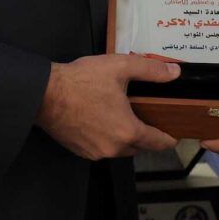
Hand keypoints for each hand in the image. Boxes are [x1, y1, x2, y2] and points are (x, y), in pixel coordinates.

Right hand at [35, 53, 180, 159]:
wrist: (44, 94)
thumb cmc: (81, 81)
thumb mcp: (120, 67)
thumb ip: (151, 70)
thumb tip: (174, 72)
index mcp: (127, 131)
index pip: (157, 142)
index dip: (167, 139)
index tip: (173, 136)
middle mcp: (113, 148)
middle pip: (138, 147)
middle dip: (144, 135)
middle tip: (145, 117)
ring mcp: (95, 152)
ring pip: (119, 149)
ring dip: (123, 137)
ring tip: (122, 116)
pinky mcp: (80, 151)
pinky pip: (101, 148)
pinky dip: (106, 138)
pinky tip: (102, 120)